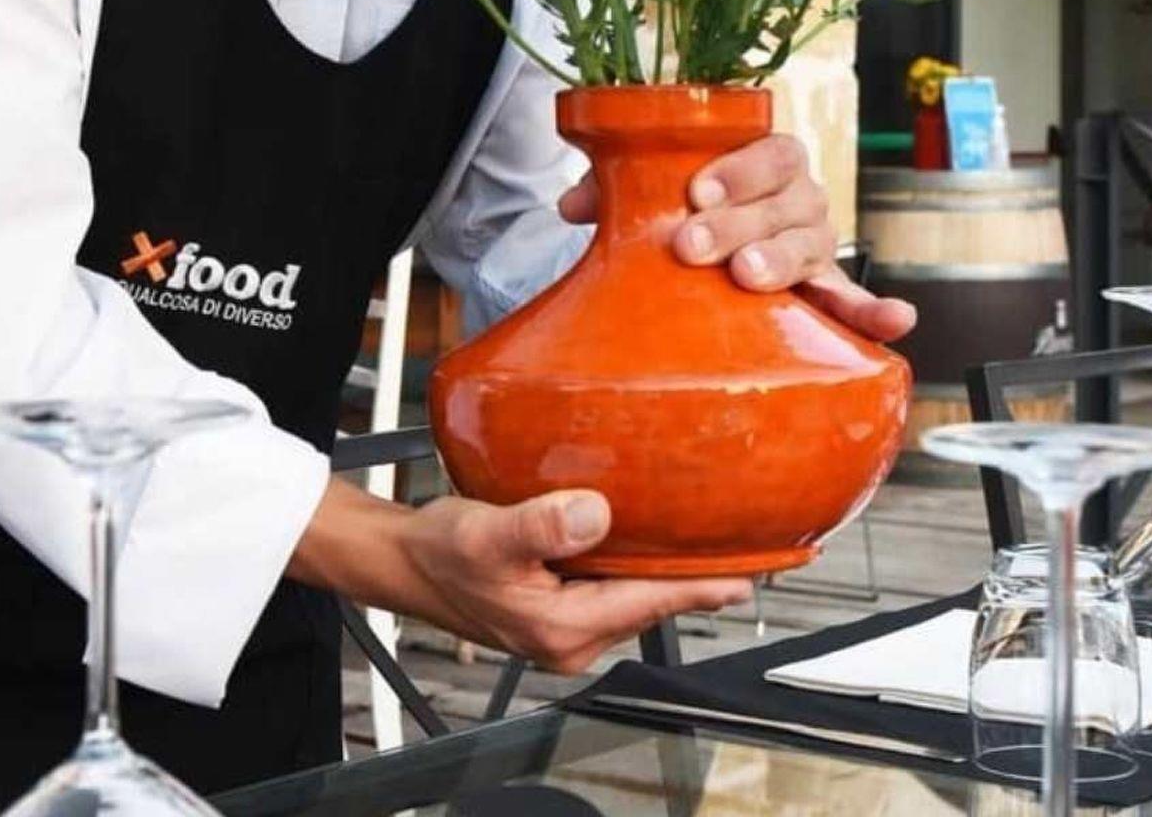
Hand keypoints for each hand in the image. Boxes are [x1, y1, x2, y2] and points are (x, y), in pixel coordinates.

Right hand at [291, 481, 750, 674]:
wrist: (402, 563)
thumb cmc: (438, 553)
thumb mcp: (488, 534)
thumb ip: (542, 524)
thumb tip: (595, 513)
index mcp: (562, 627)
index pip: (651, 601)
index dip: (703, 586)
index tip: (750, 575)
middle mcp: (569, 637)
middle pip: (650, 604)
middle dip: (694, 580)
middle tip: (746, 553)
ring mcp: (564, 628)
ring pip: (632, 597)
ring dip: (664, 572)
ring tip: (707, 546)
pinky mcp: (556, 610)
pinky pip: (609, 588)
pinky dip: (632, 566)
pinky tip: (641, 541)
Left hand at [558, 131, 915, 342]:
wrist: (704, 246)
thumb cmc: (677, 209)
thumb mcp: (645, 192)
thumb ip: (614, 188)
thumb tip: (574, 204)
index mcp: (766, 161)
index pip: (770, 153)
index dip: (739, 170)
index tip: (696, 193)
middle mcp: (799, 198)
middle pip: (787, 203)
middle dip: (739, 223)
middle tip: (694, 247)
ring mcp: (815, 246)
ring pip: (812, 246)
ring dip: (781, 261)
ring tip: (747, 277)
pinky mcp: (822, 293)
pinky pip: (856, 302)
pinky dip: (877, 313)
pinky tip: (896, 324)